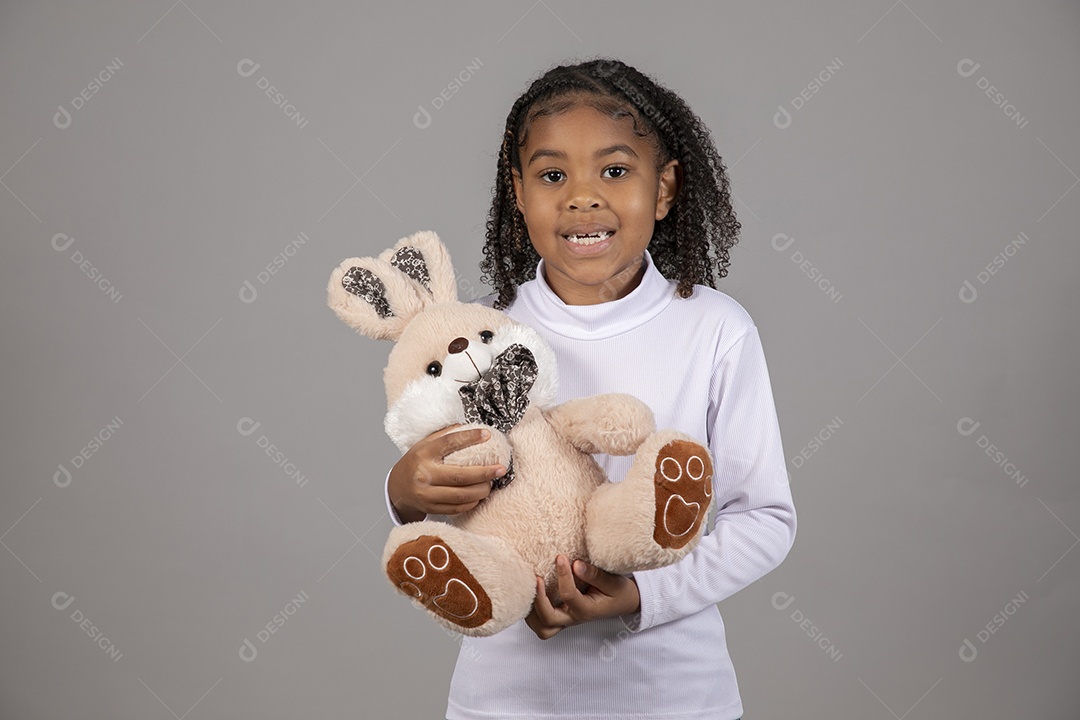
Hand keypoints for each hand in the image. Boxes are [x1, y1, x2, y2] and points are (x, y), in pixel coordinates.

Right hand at [388, 425, 505, 521]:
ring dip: (481, 490)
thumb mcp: (425, 444)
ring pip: (460, 496)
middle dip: (484, 473)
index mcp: (424, 453)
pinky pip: (456, 508)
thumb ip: (445, 436)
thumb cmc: (416, 462)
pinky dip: (471, 502)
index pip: (448, 443)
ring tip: (491, 484)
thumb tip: (471, 427)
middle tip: (500, 469)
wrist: (397, 488)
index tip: (488, 435)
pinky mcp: (430, 508)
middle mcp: (424, 474)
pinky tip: (480, 495)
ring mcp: (426, 494)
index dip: (469, 438)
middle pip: (459, 476)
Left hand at [524, 555, 640, 639]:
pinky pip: (542, 623)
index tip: (561, 557)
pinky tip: (532, 594)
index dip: (563, 575)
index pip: (569, 596)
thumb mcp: (613, 582)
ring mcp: (566, 620)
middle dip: (539, 600)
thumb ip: (595, 574)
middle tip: (537, 578)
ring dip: (532, 612)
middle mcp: (574, 618)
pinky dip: (533, 613)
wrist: (624, 602)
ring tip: (530, 589)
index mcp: (587, 610)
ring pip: (542, 628)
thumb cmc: (618, 592)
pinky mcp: (562, 617)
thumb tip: (575, 565)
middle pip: (548, 620)